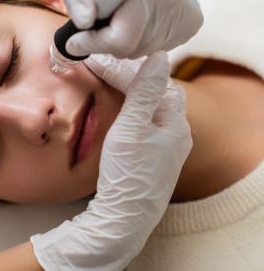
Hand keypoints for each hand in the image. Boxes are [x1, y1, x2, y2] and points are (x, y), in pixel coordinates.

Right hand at [30, 51, 191, 269]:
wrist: (124, 217)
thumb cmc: (127, 173)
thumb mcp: (132, 128)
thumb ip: (143, 92)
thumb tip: (159, 57)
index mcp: (175, 123)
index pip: (151, 83)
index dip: (123, 70)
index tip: (97, 61)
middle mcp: (176, 133)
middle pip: (156, 93)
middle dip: (130, 77)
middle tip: (102, 66)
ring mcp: (166, 147)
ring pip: (151, 108)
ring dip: (132, 92)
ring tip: (109, 79)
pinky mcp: (154, 158)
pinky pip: (146, 123)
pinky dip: (132, 109)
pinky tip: (121, 108)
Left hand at [58, 0, 203, 58]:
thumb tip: (85, 23)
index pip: (120, 39)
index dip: (94, 43)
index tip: (77, 41)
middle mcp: (174, 0)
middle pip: (132, 49)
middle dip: (109, 41)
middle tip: (102, 23)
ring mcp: (186, 13)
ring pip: (144, 51)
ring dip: (126, 41)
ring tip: (122, 17)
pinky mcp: (193, 21)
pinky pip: (160, 48)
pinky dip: (144, 40)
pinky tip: (140, 20)